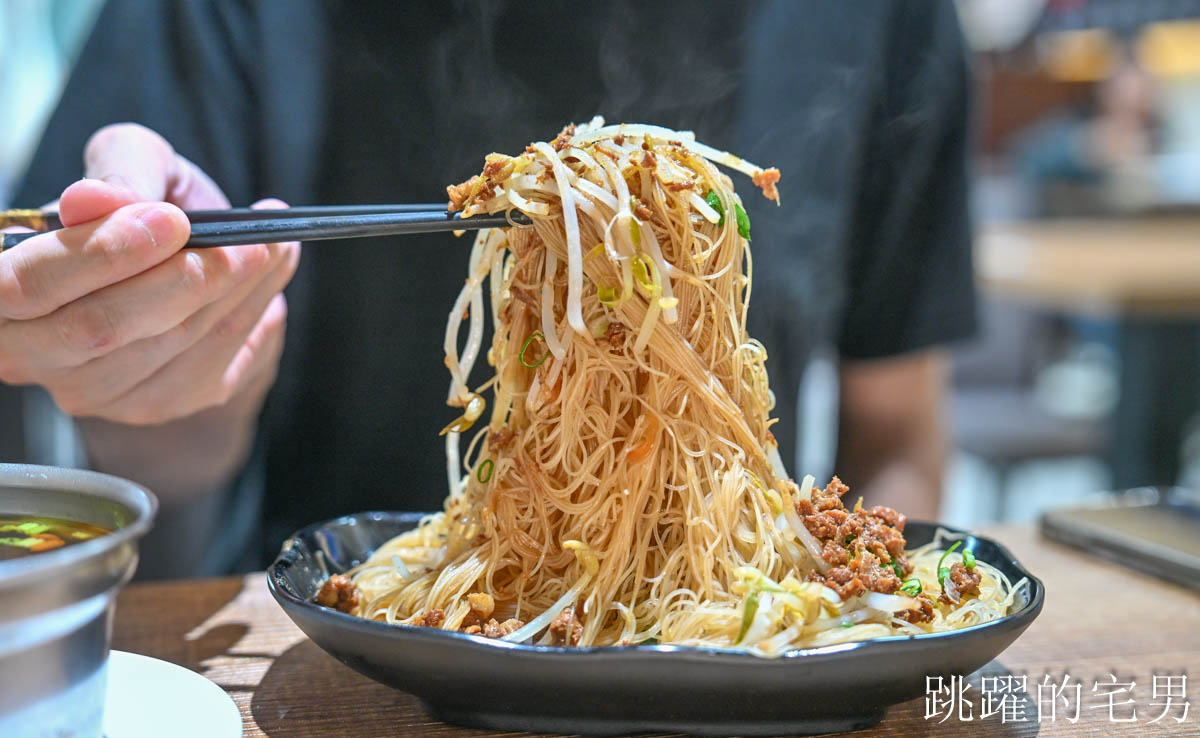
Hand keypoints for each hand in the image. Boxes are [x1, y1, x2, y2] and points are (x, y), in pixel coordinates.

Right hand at [0, 123, 299, 425]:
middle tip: (243, 242)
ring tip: (272, 242)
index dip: (100, 254)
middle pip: (97, 328)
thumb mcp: (134, 162)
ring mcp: (90, 390)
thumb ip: (119, 170)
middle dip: (181, 280)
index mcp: (2, 287)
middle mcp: (29, 351)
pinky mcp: (150, 405)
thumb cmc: (144, 205)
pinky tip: (273, 271)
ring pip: (164, 346)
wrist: (187, 257)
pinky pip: (206, 365)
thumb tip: (93, 201)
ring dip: (231, 292)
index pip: (24, 286)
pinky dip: (250, 313)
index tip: (171, 221)